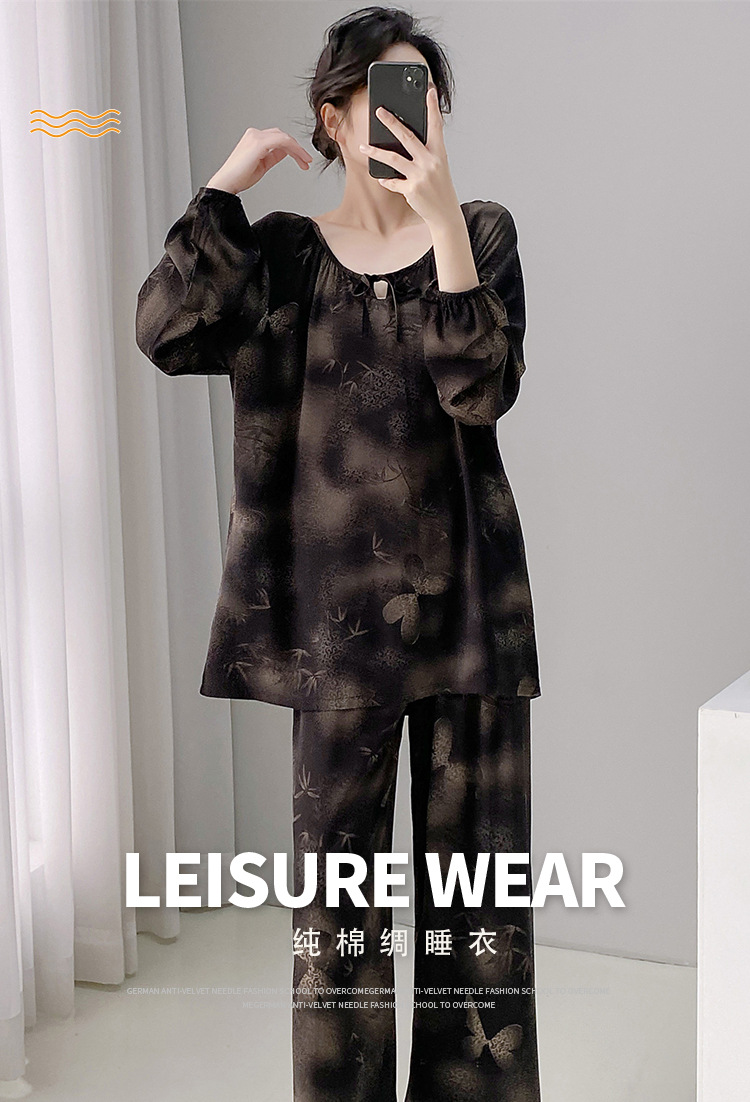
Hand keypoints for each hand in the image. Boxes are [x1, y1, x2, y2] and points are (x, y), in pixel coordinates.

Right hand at [207, 127, 312, 194]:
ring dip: (298, 150)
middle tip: (307, 162)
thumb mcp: (262, 165)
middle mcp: (255, 134)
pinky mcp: (259, 143)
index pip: (278, 139)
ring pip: (284, 138)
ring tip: (306, 162)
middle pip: (282, 136)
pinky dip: (294, 149)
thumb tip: (285, 152)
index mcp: (254, 138)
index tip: (302, 162)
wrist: (227, 183)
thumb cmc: (240, 177)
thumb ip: (273, 156)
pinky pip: (282, 141)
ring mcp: (256, 137)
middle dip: (297, 149)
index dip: (292, 149)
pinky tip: (300, 158)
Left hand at [358, 86, 459, 226]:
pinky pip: (392, 182)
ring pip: (393, 159)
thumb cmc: (439, 187)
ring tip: (363, 145)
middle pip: (407, 137)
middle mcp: (430, 162)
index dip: (433, 108)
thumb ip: (425, 153)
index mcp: (439, 153)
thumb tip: (404, 140)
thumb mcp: (438, 166)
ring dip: (375, 152)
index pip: (436, 126)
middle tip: (379, 111)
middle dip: (391, 122)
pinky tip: (381, 178)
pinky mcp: (411, 190)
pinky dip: (386, 180)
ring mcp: (420, 176)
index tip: (429, 91)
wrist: (445, 213)